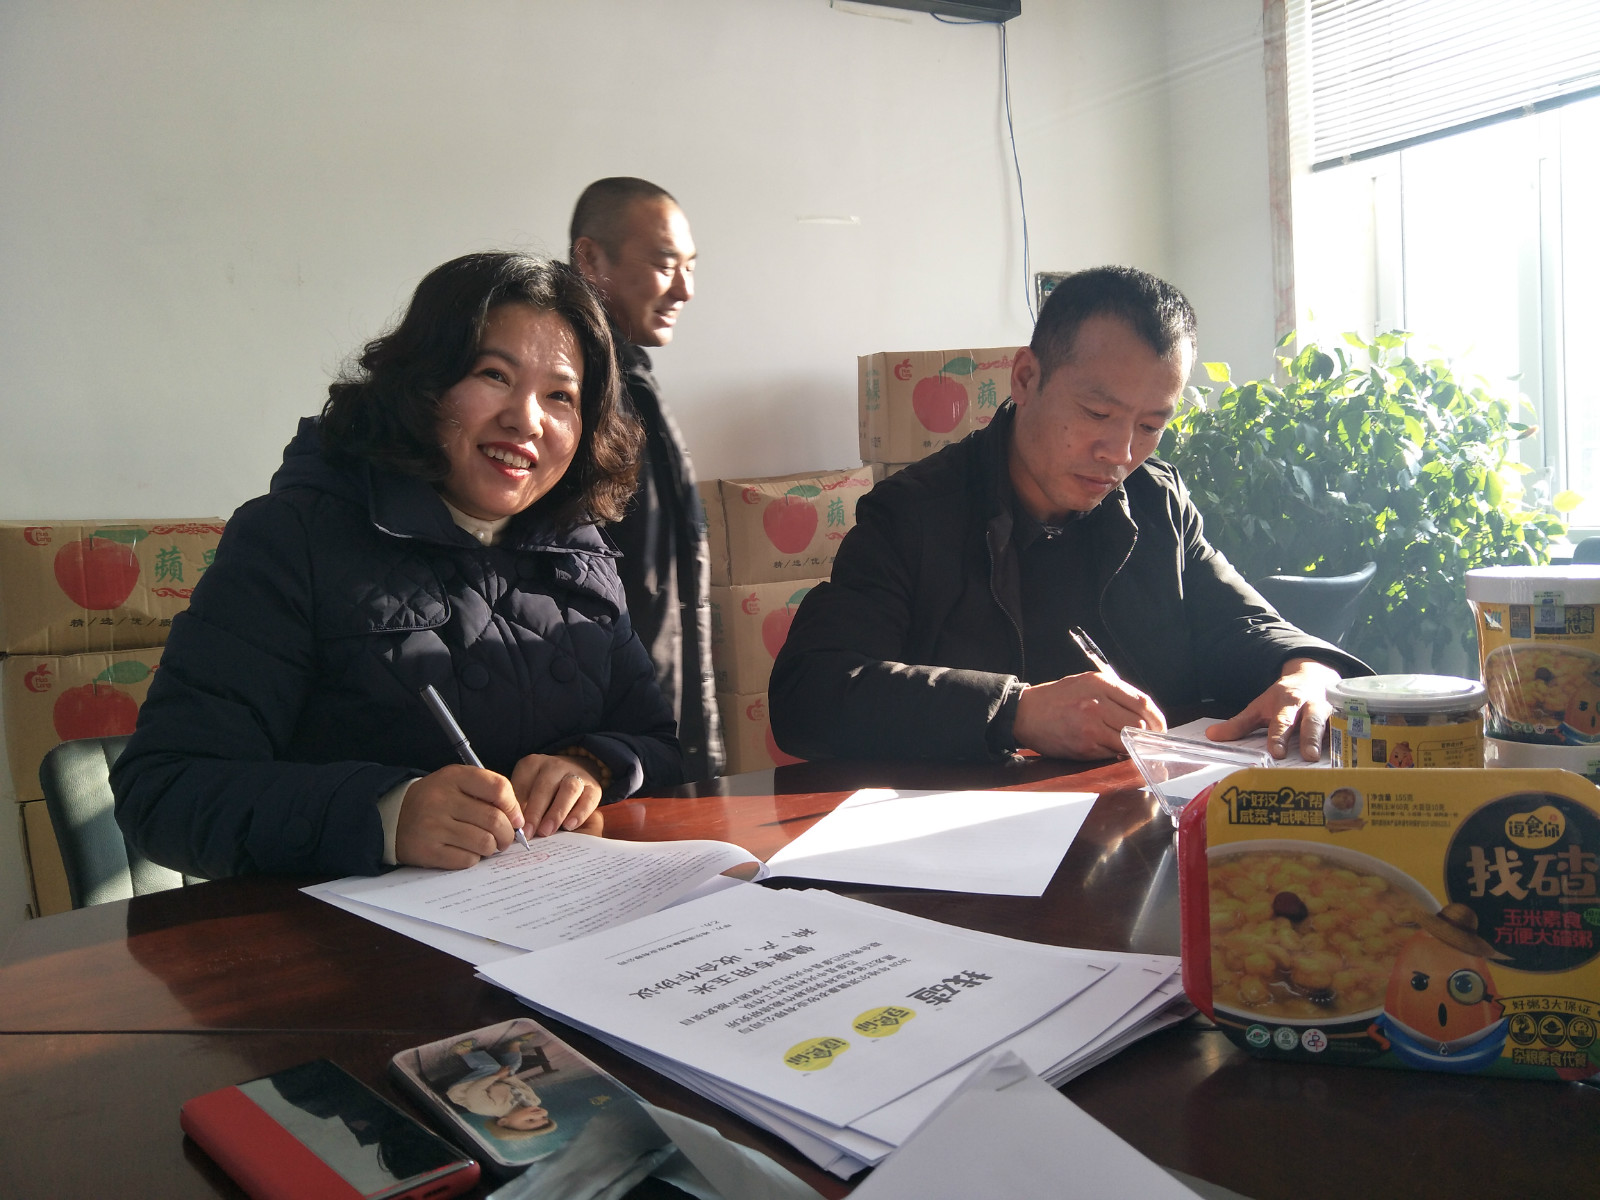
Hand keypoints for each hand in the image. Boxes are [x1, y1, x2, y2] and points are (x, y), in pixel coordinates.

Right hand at [394, 764, 523, 868]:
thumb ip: (487, 792)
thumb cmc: (436, 800)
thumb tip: (518, 819)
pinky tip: (467, 851)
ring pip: (484, 842)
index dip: (513, 806)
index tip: (516, 818)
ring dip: (493, 847)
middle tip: (506, 838)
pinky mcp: (428, 851)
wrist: (393, 817)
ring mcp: (433, 827)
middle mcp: (441, 800)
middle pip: (494, 819)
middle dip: (508, 833)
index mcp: (453, 777)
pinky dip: (474, 858)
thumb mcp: (457, 783)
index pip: (498, 787)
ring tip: (488, 845)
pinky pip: (467, 860)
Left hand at [511, 753, 603, 837]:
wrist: (575, 772)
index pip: (522, 784)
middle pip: (545, 786)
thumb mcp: (527, 790)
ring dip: (556, 812)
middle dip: (535, 812)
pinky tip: (569, 826)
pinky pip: (589, 799)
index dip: (516, 807)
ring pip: (569, 789)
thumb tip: (513, 830)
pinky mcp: (594, 786)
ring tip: (547, 832)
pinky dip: (579, 813)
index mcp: (532, 764)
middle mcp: (555, 765)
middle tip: (528, 833)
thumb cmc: (544, 789)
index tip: (513, 826)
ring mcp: (576, 774)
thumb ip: (520, 806)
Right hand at [1012, 672, 1166, 758]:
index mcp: (1100, 683)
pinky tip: (1109, 748)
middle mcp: (1097, 703)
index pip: (1142, 702)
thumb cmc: (1055, 698)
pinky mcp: (1085, 745)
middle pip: (1139, 723)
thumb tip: (1141, 712)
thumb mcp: (1085, 682)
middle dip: (1147, 734)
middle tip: (1148, 739)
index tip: (1159, 726)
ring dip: (1131, 745)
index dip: (1156, 718)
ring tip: (1127, 744)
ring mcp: (1091, 725)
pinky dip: (1115, 753)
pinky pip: (1111, 753)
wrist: (1025, 713)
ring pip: (1127, 740)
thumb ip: (1112, 693)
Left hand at [1206, 658, 1341, 759]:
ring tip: (1332, 760)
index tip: (1276, 751)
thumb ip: (1239, 724)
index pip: (1282, 721)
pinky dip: (1350, 744)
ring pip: (1334, 726)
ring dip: (1333, 742)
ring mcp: (1331, 713)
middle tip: (1309, 757)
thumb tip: (1211, 737)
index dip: (1279, 736)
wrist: (1312, 676)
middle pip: (1312, 721)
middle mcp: (1311, 706)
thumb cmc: (1282, 699)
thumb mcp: (1259, 707)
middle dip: (1310, 738)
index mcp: (1288, 703)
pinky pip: (1349, 732)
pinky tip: (1350, 760)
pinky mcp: (1345, 720)